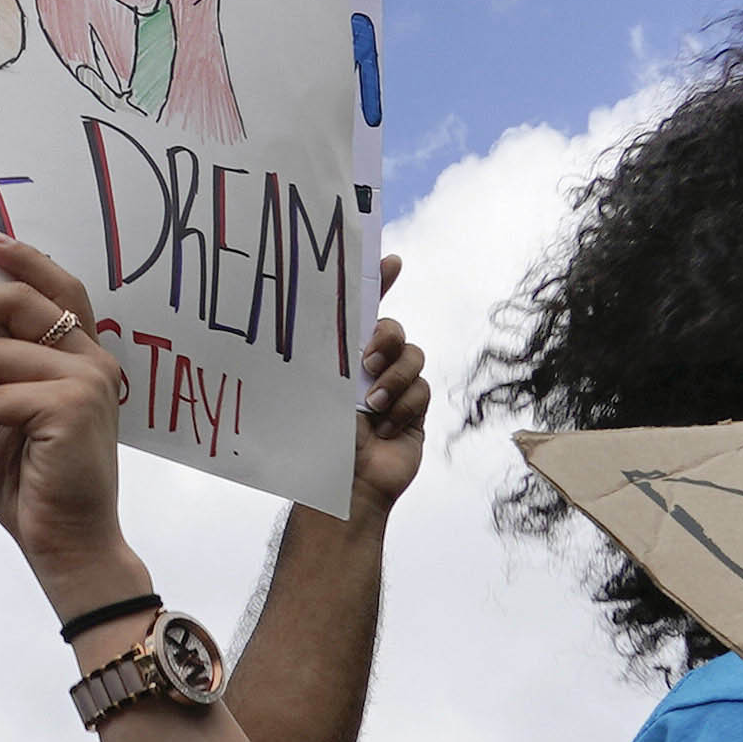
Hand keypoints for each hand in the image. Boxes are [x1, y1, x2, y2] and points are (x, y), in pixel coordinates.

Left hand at [0, 234, 140, 597]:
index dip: (26, 261)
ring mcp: (86, 381)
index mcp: (85, 359)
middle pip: (19, 302)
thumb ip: (3, 375)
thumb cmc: (37, 488)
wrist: (70, 546)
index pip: (61, 289)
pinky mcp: (70, 405)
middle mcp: (94, 361)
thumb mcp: (13, 419)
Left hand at [346, 257, 428, 519]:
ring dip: (394, 379)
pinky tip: (384, 427)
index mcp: (341, 356)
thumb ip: (334, 355)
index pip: (361, 310)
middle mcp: (370, 366)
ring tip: (371, 406)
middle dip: (386, 338)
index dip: (379, 281)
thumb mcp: (322, 386)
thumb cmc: (321, 436)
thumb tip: (338, 322)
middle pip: (393, 329)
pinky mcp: (414, 408)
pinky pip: (421, 390)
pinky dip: (402, 407)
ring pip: (413, 357)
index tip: (390, 259)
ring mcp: (395, 387)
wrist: (347, 482)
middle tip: (366, 359)